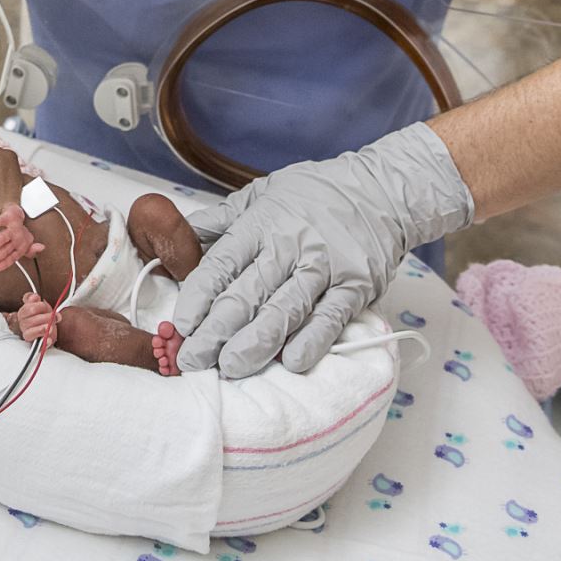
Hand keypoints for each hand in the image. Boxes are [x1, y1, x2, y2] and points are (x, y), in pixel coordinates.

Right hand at [0, 203, 44, 270]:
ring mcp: (13, 228)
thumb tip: (41, 248)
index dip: (4, 263)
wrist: (19, 212)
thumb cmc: (20, 230)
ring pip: (3, 236)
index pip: (12, 257)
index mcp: (21, 246)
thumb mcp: (26, 243)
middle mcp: (17, 238)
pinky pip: (2, 220)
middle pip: (6, 249)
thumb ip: (30, 250)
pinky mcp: (8, 217)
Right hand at [11, 292, 58, 345]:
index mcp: (23, 313)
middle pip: (31, 318)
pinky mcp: (35, 345)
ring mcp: (27, 334)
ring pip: (32, 331)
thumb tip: (34, 297)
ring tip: (52, 326)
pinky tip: (49, 339)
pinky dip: (44, 342)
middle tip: (53, 316)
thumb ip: (34, 299)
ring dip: (45, 327)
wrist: (50, 329)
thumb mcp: (40, 305)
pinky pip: (37, 345)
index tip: (45, 305)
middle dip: (45, 316)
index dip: (39, 306)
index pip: (27, 308)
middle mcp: (23, 323)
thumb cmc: (44, 316)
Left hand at [171, 123, 472, 377]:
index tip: (180, 325)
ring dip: (255, 344)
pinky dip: (312, 341)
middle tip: (193, 360)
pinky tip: (292, 363)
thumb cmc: (314, 194)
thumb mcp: (261, 193)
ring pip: (284, 311)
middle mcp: (289, 246)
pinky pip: (330, 318)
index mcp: (261, 224)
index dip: (198, 298)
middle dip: (216, 332)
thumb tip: (178, 235)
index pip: (221, 264)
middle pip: (247, 295)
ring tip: (230, 368)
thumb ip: (221, 219)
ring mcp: (324, 267)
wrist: (382, 191)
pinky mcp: (356, 286)